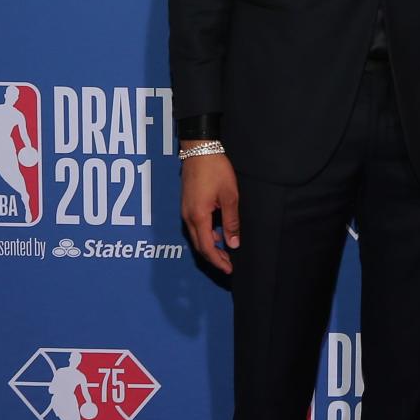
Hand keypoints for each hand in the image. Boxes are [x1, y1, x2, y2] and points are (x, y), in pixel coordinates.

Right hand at [180, 152, 239, 274]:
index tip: (229, 270)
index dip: (218, 261)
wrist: (199, 149)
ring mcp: (185, 211)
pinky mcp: (187, 205)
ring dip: (210, 247)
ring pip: (196, 237)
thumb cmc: (216, 170)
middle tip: (229, 265)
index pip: (207, 247)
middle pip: (199, 246)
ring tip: (226, 251)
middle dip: (214, 258)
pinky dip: (206, 235)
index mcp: (198, 217)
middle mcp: (188, 217)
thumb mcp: (229, 196)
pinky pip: (195, 227)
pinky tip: (218, 233)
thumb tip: (233, 243)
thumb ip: (231, 222)